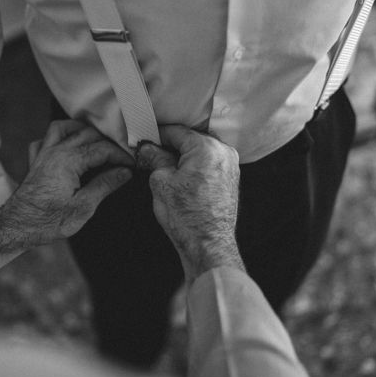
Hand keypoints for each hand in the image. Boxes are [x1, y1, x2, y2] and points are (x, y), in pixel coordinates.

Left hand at [0, 121, 132, 274]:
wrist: (16, 228)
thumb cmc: (48, 221)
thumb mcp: (83, 208)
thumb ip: (105, 185)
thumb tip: (124, 172)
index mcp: (69, 160)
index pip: (103, 149)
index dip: (121, 156)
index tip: (132, 166)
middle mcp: (55, 151)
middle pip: (88, 134)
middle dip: (108, 142)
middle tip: (121, 157)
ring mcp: (43, 154)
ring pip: (64, 128)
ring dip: (83, 131)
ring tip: (98, 143)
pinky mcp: (35, 162)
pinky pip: (45, 139)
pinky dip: (58, 137)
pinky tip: (67, 146)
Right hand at [137, 125, 243, 282]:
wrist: (208, 245)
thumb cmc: (187, 217)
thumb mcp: (161, 182)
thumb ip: (155, 159)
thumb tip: (148, 149)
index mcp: (207, 147)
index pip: (176, 131)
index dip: (157, 135)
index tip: (144, 141)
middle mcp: (223, 152)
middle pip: (190, 139)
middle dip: (171, 146)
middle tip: (151, 155)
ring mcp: (230, 166)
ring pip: (200, 152)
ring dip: (183, 157)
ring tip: (165, 170)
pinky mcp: (231, 179)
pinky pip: (209, 163)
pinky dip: (195, 166)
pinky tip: (181, 179)